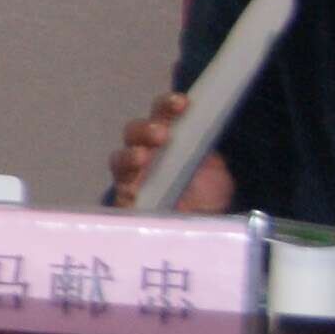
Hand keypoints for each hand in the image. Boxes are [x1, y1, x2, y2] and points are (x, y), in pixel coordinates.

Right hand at [109, 90, 234, 211]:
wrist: (203, 230)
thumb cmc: (206, 197)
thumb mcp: (215, 169)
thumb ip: (207, 149)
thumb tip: (209, 124)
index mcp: (166, 139)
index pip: (160, 116)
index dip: (167, 106)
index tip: (183, 103)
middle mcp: (144, 154)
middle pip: (134, 134)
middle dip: (145, 130)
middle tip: (161, 133)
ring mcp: (131, 180)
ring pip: (120, 161)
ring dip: (130, 156)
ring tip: (142, 157)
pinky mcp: (126, 206)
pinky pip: (119, 195)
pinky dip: (125, 191)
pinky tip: (133, 190)